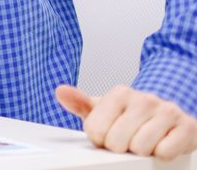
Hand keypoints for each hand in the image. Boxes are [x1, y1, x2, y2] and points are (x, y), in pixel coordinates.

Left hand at [57, 84, 196, 159]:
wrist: (168, 116)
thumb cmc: (132, 116)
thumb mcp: (105, 109)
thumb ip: (81, 103)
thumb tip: (60, 91)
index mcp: (120, 93)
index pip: (95, 130)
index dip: (100, 140)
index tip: (108, 135)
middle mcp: (144, 98)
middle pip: (117, 141)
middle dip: (121, 147)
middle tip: (128, 141)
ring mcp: (167, 111)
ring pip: (141, 147)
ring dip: (141, 151)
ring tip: (144, 142)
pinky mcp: (187, 127)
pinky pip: (165, 151)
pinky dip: (162, 154)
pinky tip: (162, 144)